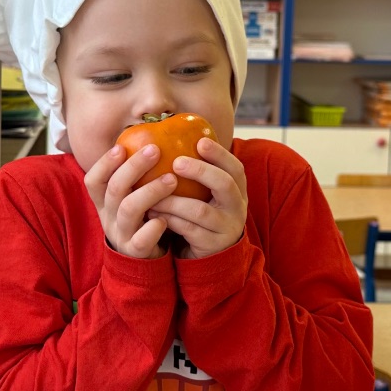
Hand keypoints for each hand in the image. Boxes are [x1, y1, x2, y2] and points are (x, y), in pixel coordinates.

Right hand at [84, 143, 179, 258]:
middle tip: (155, 149)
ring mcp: (120, 234)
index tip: (122, 146)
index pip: (94, 179)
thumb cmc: (141, 219)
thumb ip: (136, 175)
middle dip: (133, 167)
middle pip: (114, 189)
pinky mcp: (135, 251)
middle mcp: (108, 216)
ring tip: (172, 179)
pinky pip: (141, 240)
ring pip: (128, 209)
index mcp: (103, 202)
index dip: (105, 163)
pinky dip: (152, 229)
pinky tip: (165, 219)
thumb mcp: (131, 197)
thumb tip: (155, 137)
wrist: (142, 261)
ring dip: (150, 191)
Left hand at [147, 138, 247, 259]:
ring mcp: (227, 228)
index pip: (235, 167)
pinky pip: (188, 230)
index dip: (220, 154)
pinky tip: (154, 212)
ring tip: (152, 193)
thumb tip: (172, 135)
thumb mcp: (206, 193)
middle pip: (225, 184)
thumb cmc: (201, 214)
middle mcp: (237, 207)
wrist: (209, 255)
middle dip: (200, 171)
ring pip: (201, 211)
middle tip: (176, 162)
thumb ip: (198, 172)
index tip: (200, 141)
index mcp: (237, 190)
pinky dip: (169, 219)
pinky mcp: (212, 245)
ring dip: (174, 200)